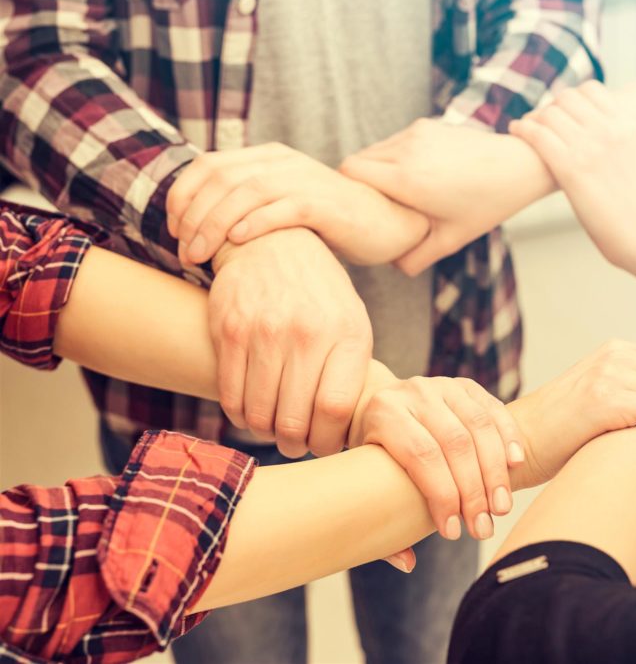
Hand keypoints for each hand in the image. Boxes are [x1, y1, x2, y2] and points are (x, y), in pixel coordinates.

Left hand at [166, 143, 428, 267]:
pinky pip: (282, 208)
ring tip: (201, 255)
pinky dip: (255, 223)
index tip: (174, 230)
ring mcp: (304, 180)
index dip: (183, 195)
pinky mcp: (324, 204)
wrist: (387, 222)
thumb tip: (201, 227)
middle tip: (184, 251)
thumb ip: (249, 204)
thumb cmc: (331, 222)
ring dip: (214, 224)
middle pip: (221, 178)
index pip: (209, 165)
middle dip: (193, 216)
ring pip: (246, 192)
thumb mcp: (283, 204)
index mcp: (268, 157)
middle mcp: (282, 162)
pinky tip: (237, 242)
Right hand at [209, 228, 371, 456]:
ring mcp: (265, 331)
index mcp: (347, 334)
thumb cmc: (320, 296)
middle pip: (293, 419)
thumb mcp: (352, 323)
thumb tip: (345, 431)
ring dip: (265, 432)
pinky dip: (239, 414)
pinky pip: (230, 395)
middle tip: (294, 443)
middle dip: (293, 444)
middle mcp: (307, 332)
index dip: (326, 440)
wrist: (275, 244)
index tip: (322, 445)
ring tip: (273, 427)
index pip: (335, 409)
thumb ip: (351, 372)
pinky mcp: (229, 330)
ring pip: (258, 413)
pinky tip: (250, 410)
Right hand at [340, 119, 553, 275]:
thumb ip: (414, 257)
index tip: (358, 212)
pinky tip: (415, 177)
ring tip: (395, 195)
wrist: (518, 166)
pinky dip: (394, 158)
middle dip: (359, 184)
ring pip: (374, 150)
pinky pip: (394, 141)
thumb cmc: (486, 206)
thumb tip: (390, 264)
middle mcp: (406, 150)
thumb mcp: (450, 240)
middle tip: (374, 208)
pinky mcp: (426, 125)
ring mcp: (416, 133)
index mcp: (407, 179)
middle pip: (356, 161)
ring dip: (377, 170)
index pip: (348, 173)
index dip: (347, 193)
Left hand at [350, 375, 522, 541]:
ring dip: (495, 472)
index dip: (442, 496)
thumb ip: (381, 526)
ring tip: (500, 508)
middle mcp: (414, 392)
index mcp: (383, 413)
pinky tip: (516, 467)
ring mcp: (442, 385)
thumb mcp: (363, 485)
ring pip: (479, 427)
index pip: (421, 456)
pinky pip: (494, 411)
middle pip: (455, 444)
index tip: (453, 532)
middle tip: (483, 528)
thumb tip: (408, 562)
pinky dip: (509, 439)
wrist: (376, 409)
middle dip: (473, 491)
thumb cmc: (373, 459)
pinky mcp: (466, 387)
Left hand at [510, 81, 635, 282]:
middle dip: (550, 108)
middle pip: (566, 99)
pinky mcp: (571, 168)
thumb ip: (615, 138)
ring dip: (533, 118)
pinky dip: (522, 128)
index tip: (561, 112)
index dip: (570, 99)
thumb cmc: (635, 204)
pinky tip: (516, 131)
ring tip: (524, 127)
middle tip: (540, 123)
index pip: (590, 90)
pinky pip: (537, 135)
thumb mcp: (634, 157)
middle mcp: (609, 130)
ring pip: (549, 114)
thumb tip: (591, 133)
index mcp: (626, 125)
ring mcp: (589, 147)